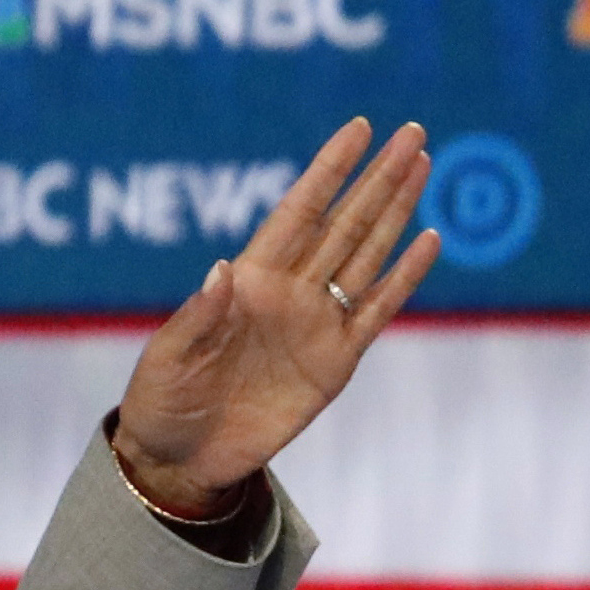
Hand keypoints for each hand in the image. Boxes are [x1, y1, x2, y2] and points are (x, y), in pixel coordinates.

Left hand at [114, 118, 441, 514]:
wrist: (179, 460)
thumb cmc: (161, 402)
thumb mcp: (169, 358)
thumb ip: (199, 317)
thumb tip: (223, 269)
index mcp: (247, 282)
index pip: (297, 212)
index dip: (328, 170)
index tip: (360, 129)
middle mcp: (288, 293)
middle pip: (343, 223)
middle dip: (377, 178)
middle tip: (413, 133)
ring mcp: (315, 325)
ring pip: (366, 255)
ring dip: (396, 212)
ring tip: (423, 166)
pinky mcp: (335, 363)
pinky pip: (375, 311)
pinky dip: (403, 277)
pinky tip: (427, 240)